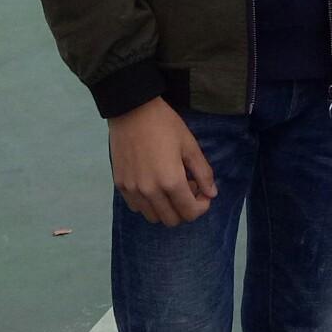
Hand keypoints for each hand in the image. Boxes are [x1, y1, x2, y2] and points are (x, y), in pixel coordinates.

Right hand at [107, 98, 215, 225]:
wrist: (131, 110)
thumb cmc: (165, 124)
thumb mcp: (190, 146)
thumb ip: (203, 173)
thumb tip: (212, 194)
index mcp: (171, 182)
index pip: (190, 213)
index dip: (202, 207)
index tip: (203, 192)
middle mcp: (150, 192)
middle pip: (172, 220)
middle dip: (185, 209)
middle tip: (188, 188)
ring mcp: (132, 190)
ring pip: (153, 217)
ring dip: (166, 208)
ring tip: (170, 187)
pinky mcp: (120, 185)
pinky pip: (137, 207)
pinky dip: (148, 204)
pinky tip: (153, 185)